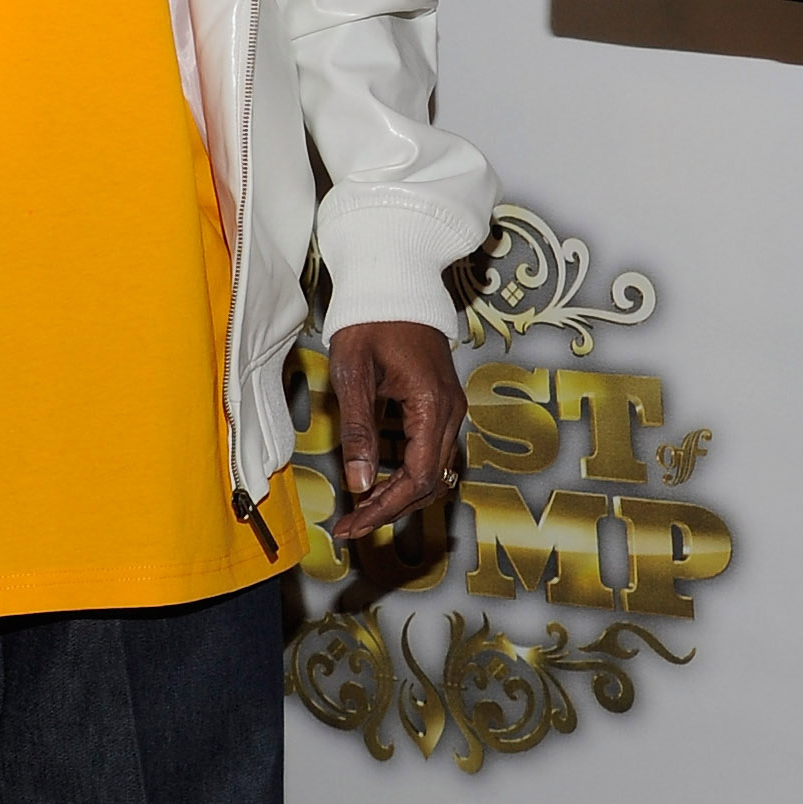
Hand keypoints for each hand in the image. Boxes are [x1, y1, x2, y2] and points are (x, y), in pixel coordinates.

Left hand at [324, 318, 465, 542]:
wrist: (395, 278)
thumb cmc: (371, 318)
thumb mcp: (354, 374)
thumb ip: (359, 430)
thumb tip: (360, 483)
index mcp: (432, 405)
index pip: (416, 478)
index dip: (384, 508)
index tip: (353, 525)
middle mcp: (451, 410)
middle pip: (430, 482)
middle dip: (390, 508)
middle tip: (352, 525)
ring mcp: (450, 407)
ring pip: (434, 470)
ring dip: (400, 495)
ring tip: (362, 508)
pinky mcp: (441, 402)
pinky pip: (432, 451)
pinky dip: (408, 473)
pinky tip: (380, 479)